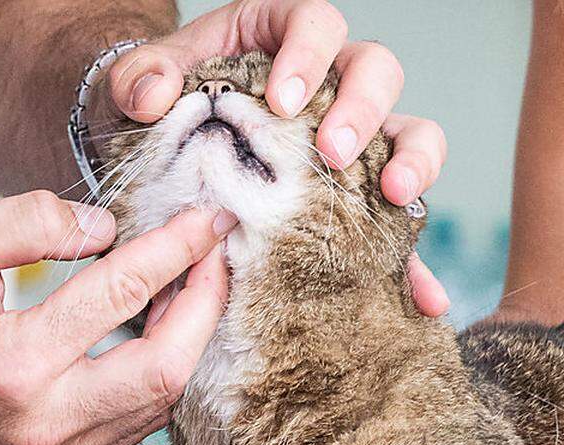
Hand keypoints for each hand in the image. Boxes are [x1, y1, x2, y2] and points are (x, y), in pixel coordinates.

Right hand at [0, 191, 233, 444]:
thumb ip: (29, 221)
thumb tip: (106, 227)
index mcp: (12, 364)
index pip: (122, 292)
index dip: (175, 249)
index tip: (204, 220)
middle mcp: (42, 421)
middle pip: (167, 367)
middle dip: (207, 305)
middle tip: (218, 257)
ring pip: (161, 402)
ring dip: (190, 341)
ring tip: (194, 287)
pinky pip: (137, 422)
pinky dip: (163, 374)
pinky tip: (164, 332)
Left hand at [100, 0, 448, 316]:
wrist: (159, 159)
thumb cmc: (158, 108)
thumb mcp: (137, 86)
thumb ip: (138, 79)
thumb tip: (153, 95)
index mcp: (279, 38)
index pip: (315, 22)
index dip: (309, 53)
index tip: (283, 100)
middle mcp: (329, 83)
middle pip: (376, 71)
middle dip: (363, 111)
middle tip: (331, 155)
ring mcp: (353, 142)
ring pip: (411, 133)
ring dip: (414, 163)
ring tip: (394, 197)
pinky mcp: (357, 201)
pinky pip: (397, 227)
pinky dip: (414, 264)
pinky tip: (425, 298)